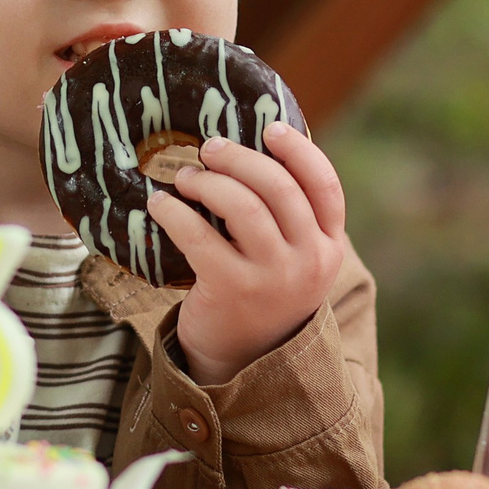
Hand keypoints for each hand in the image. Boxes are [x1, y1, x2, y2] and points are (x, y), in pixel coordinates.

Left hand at [149, 124, 347, 383]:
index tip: (270, 128)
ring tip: (186, 178)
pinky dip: (174, 212)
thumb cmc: (262, 291)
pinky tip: (160, 205)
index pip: (325, 186)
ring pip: (243, 206)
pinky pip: (199, 235)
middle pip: (279, 188)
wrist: (242, 360)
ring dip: (207, 182)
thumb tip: (253, 149)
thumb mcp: (293, 258)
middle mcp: (308, 261)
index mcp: (328, 246)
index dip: (299, 150)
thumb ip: (288, 216)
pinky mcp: (231, 290)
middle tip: (210, 149)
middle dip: (240, 158)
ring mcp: (272, 278)